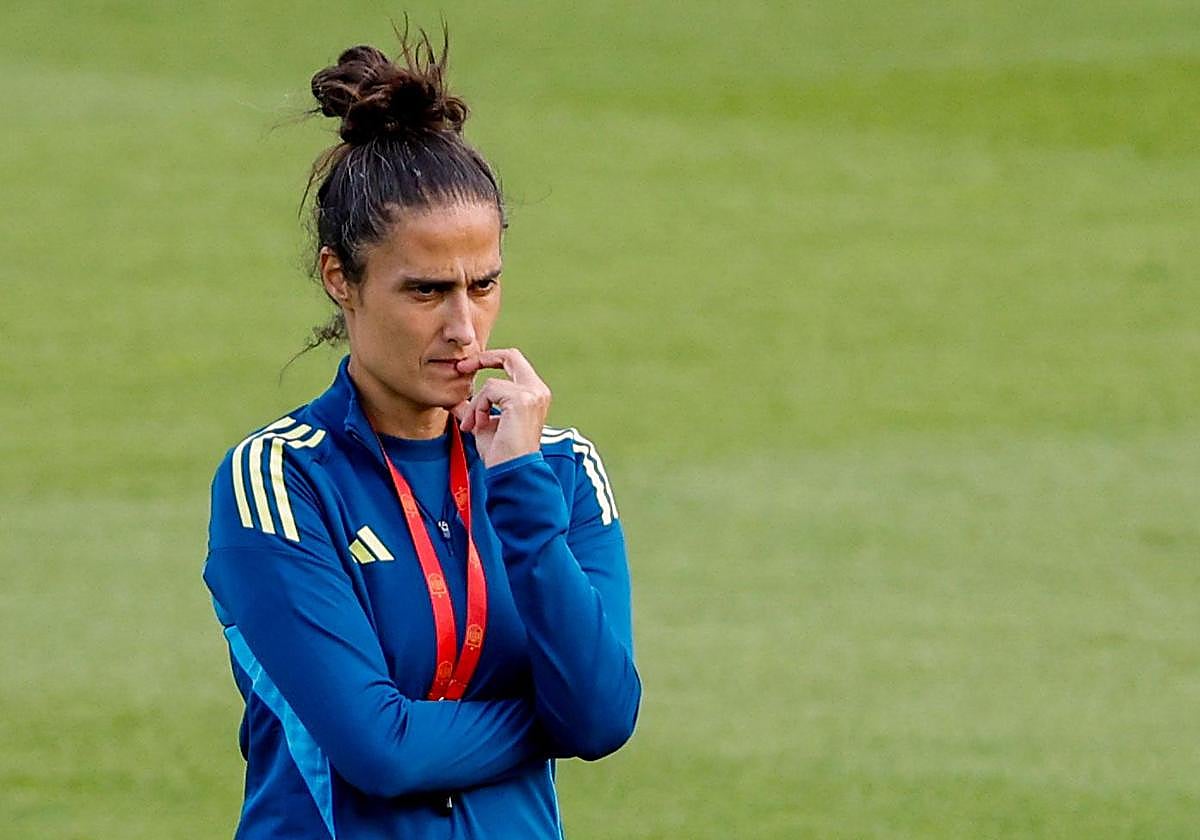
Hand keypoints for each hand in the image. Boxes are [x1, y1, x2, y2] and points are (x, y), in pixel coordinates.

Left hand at [452, 349, 550, 467]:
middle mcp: (538, 391)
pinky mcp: (521, 400)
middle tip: (461, 367)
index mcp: (534, 395)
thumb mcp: (486, 424)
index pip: (514, 363)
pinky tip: (479, 426)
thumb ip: (476, 408)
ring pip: (492, 383)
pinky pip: (490, 391)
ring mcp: (532, 394)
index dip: (491, 360)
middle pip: (511, 356)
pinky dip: (478, 409)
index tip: (467, 368)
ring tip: (473, 425)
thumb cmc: (502, 454)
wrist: (512, 472)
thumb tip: (455, 400)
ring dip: (476, 404)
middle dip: (482, 359)